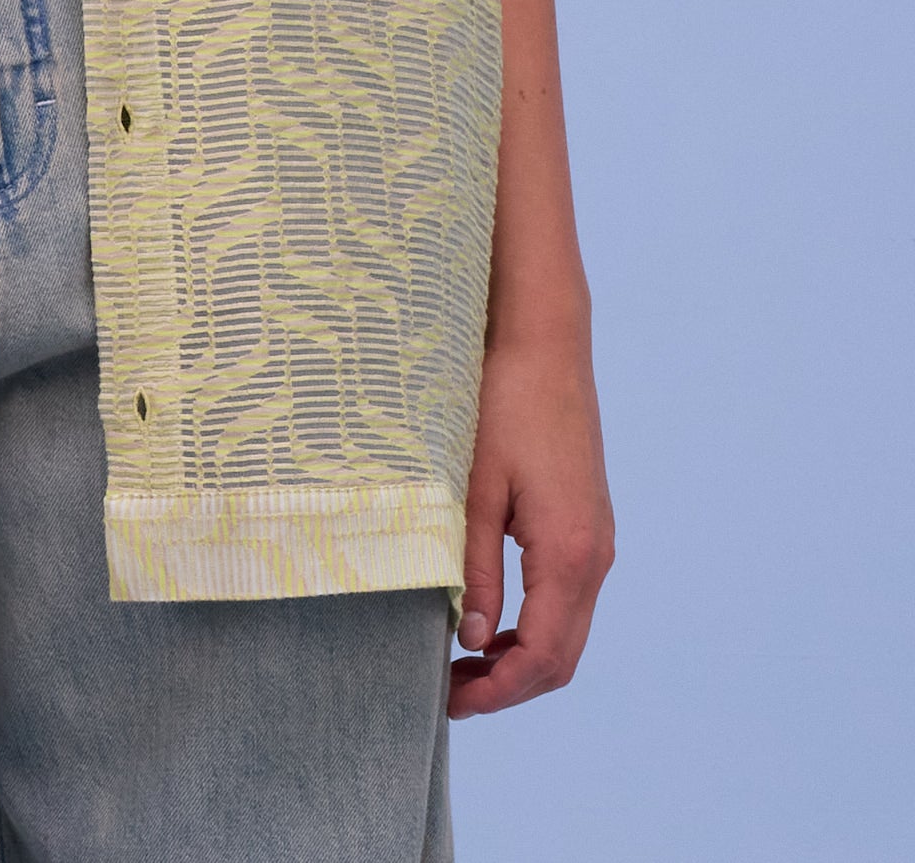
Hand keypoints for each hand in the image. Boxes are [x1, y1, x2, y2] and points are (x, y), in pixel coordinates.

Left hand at [448, 327, 614, 716]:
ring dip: (521, 660)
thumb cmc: (503, 406)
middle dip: (508, 687)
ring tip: (462, 664)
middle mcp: (595, 556)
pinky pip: (568, 600)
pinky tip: (490, 623)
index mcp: (569, 552)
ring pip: (568, 633)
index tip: (449, 700)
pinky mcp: (590, 527)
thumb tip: (470, 640)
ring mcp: (598, 542)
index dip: (497, 690)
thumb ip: (474, 570)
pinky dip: (534, 627)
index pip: (541, 656)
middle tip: (450, 693)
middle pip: (561, 657)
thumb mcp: (474, 490)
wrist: (545, 346)